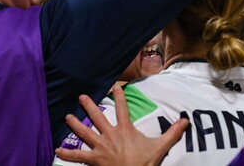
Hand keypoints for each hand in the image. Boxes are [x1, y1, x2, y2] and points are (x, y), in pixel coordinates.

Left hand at [55, 89, 188, 165]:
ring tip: (67, 117)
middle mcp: (110, 135)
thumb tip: (185, 121)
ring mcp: (100, 147)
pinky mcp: (93, 160)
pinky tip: (57, 149)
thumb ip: (172, 133)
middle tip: (81, 96)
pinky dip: (67, 153)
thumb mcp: (160, 147)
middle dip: (88, 105)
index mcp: (125, 130)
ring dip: (75, 124)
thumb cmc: (144, 163)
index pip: (121, 108)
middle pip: (97, 116)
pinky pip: (78, 156)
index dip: (118, 96)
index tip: (115, 86)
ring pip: (84, 132)